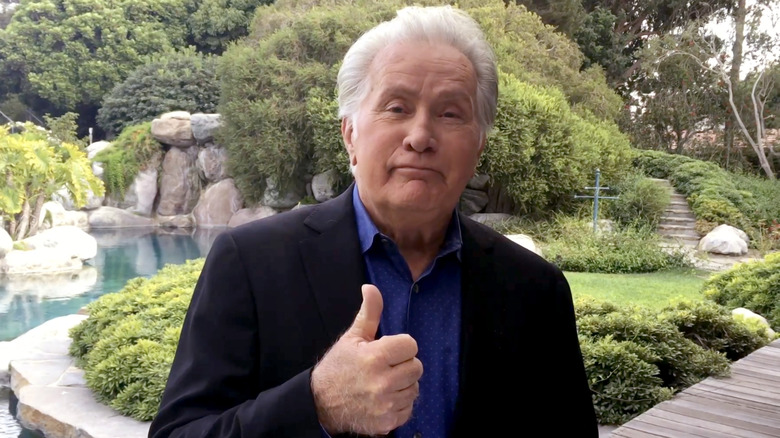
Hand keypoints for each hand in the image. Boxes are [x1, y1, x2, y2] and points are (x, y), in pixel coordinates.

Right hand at [311, 284, 422, 434]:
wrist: (320, 403)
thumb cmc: (338, 368)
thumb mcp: (352, 338)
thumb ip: (369, 313)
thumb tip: (371, 287)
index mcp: (375, 357)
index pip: (411, 345)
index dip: (401, 346)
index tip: (388, 350)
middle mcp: (382, 382)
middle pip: (416, 367)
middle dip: (403, 365)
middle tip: (386, 367)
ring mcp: (385, 404)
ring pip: (414, 388)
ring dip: (403, 385)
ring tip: (383, 383)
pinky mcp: (387, 422)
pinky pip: (409, 408)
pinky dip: (400, 404)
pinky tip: (383, 398)